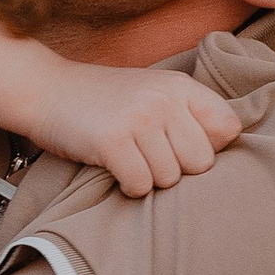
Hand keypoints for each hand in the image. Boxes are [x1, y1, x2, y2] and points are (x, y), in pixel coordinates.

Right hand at [37, 58, 244, 197]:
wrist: (45, 90)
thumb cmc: (103, 100)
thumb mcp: (152, 92)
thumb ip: (190, 114)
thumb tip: (228, 147)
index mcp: (180, 87)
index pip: (228, 128)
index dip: (208, 147)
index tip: (180, 146)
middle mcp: (164, 99)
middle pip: (202, 163)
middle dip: (177, 169)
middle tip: (148, 156)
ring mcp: (139, 118)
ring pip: (170, 179)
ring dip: (148, 179)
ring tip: (128, 158)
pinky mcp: (113, 141)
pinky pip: (140, 185)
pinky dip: (128, 187)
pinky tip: (115, 169)